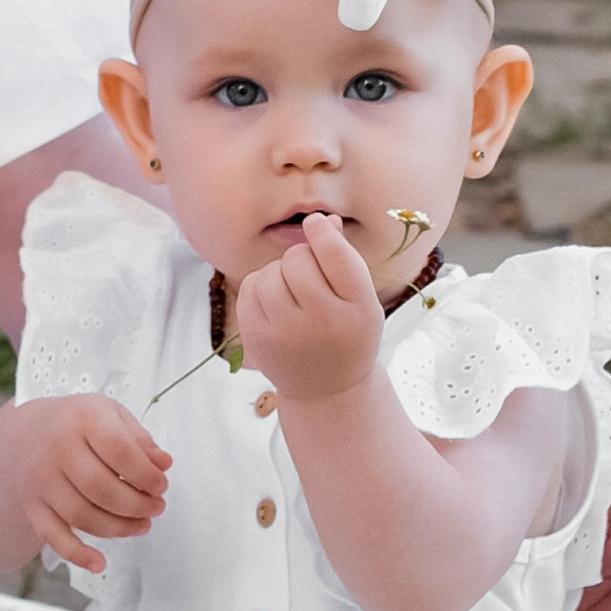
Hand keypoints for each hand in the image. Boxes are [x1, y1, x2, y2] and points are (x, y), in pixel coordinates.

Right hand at [14, 393, 170, 576]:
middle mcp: (57, 447)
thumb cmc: (79, 426)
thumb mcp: (112, 416)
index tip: (161, 485)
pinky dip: (77, 554)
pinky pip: (53, 536)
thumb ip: (140, 440)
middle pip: (102, 488)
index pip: (119, 449)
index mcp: (82, 418)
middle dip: (137, 505)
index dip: (146, 474)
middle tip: (155, 508)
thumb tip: (162, 464)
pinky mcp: (33, 506)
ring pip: (83, 516)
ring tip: (141, 524)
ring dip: (119, 528)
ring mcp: (42, 479)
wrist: (29, 433)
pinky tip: (99, 563)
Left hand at [234, 213, 384, 406]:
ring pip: (270, 271)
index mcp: (358, 309)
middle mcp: (322, 322)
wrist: (328, 390)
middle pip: (298, 258)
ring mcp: (285, 333)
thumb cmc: (348, 334)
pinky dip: (260, 286)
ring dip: (280, 272)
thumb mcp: (361, 300)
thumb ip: (344, 260)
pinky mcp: (257, 338)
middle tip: (312, 277)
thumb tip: (323, 220)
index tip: (315, 223)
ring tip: (294, 292)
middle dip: (303, 257)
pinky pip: (249, 287)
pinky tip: (276, 303)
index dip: (322, 231)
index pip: (335, 256)